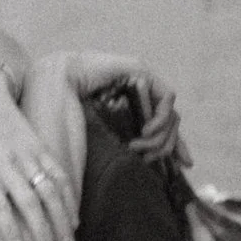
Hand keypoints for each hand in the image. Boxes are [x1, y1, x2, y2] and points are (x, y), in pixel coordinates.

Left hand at [0, 66, 78, 240]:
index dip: (10, 229)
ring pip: (49, 191)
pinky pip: (59, 175)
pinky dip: (69, 198)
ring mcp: (27, 156)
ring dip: (61, 219)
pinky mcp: (41, 148)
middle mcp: (7, 165)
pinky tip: (74, 218)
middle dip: (42, 232)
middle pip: (28, 203)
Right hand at [61, 51, 185, 168]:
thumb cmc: (68, 112)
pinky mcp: (142, 72)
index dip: (177, 147)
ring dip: (159, 137)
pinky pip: (167, 99)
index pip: (165, 128)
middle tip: (148, 159)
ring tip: (138, 148)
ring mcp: (143, 81)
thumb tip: (133, 169)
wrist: (56, 84)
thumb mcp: (102, 136)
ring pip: (171, 115)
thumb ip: (120, 146)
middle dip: (167, 147)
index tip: (184, 165)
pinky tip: (145, 131)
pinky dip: (161, 119)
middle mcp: (141, 93)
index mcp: (133, 107)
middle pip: (172, 124)